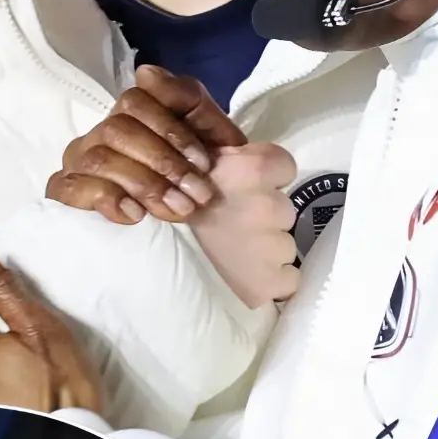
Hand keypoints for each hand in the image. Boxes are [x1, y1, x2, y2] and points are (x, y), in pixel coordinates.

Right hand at [47, 64, 245, 225]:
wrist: (231, 238)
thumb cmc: (227, 187)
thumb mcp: (225, 138)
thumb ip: (188, 99)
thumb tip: (144, 73)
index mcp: (142, 117)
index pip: (134, 101)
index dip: (170, 130)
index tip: (204, 163)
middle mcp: (109, 136)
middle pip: (115, 129)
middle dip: (161, 162)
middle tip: (195, 193)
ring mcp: (88, 168)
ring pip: (97, 159)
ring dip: (143, 184)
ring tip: (178, 209)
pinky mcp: (78, 203)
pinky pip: (68, 188)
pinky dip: (104, 199)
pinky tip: (135, 214)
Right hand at [190, 142, 300, 307]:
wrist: (148, 249)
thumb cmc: (174, 202)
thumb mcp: (203, 164)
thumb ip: (237, 158)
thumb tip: (257, 160)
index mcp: (251, 168)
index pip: (285, 167)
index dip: (269, 178)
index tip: (249, 186)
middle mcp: (265, 204)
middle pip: (285, 211)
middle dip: (265, 218)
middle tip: (234, 223)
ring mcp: (269, 245)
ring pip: (285, 246)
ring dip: (267, 249)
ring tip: (235, 251)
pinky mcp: (267, 280)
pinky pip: (288, 280)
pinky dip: (274, 279)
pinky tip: (249, 275)